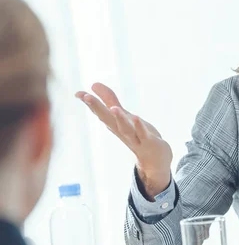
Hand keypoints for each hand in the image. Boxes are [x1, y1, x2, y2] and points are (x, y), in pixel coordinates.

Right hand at [76, 83, 172, 198]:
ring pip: (125, 128)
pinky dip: (139, 127)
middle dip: (97, 108)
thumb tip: (93, 84)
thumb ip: (109, 100)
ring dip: (119, 119)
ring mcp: (135, 138)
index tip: (78, 93)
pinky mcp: (148, 142)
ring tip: (113, 108)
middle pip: (108, 119)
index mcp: (115, 124)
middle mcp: (121, 131)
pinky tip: (135, 117)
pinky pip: (143, 134)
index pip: (100, 113)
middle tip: (86, 96)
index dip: (90, 103)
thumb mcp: (123, 116)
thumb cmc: (137, 135)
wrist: (154, 160)